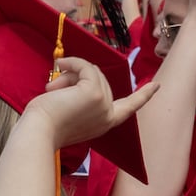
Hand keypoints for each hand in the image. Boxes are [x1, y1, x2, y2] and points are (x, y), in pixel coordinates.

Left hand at [23, 56, 157, 149]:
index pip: (130, 107)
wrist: (38, 133)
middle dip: (75, 80)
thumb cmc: (44, 125)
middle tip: (52, 89)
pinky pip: (87, 67)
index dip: (143, 96)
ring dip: (69, 75)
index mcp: (105, 123)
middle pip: (100, 81)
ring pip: (92, 73)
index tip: (157, 86)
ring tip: (51, 88)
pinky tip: (60, 64)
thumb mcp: (70, 110)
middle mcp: (108, 115)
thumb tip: (76, 73)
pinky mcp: (94, 93)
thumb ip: (81, 97)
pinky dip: (73, 62)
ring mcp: (104, 103)